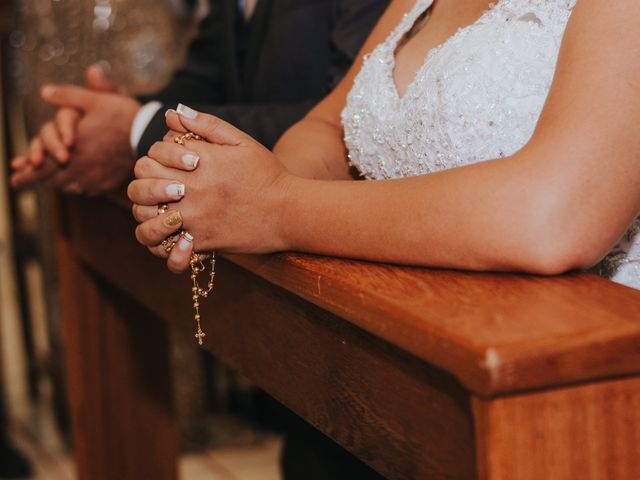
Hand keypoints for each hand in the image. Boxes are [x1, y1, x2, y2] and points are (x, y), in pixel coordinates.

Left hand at [11, 66, 140, 194]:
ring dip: (54, 184)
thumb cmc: (123, 116)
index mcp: (72, 147)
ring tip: (46, 183)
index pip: (42, 166)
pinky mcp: (107, 183)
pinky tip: (75, 184)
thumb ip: (68, 96)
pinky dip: (76, 187)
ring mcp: (94, 177)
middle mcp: (80, 165)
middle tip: (20, 183)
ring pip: (67, 186)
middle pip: (51, 179)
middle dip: (34, 181)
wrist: (149, 137)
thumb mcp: (95, 100)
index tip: (13, 180)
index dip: (26, 174)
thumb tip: (44, 92)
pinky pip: (86, 190)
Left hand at [128, 106, 292, 272]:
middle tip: (161, 185)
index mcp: (199, 160)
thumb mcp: (241, 141)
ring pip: (144, 216)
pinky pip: (165, 247)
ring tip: (161, 210)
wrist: (289, 211)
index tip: (173, 162)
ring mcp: (194, 217)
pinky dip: (162, 243)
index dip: (158, 155)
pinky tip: (172, 235)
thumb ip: (207, 124)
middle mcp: (192, 188)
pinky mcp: (201, 242)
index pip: (154, 153)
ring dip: (146, 212)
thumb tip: (174, 113)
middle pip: (142, 181)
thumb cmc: (268, 174)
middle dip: (146, 181)